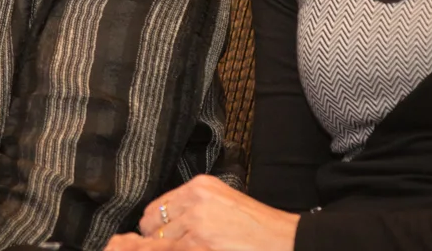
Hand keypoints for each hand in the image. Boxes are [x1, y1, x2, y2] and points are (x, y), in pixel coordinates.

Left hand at [107, 175, 298, 250]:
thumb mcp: (222, 202)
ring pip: (158, 240)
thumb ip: (194, 206)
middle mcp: (194, 199)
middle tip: (161, 246)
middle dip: (154, 240)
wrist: (280, 238)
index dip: (152, 226)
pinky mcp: (198, 242)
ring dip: (162, 248)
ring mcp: (195, 221)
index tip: (153, 236)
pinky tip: (186, 249)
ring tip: (179, 247)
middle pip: (151, 223)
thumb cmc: (256, 226)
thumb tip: (167, 222)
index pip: (157, 205)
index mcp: (200, 186)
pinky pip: (170, 250)